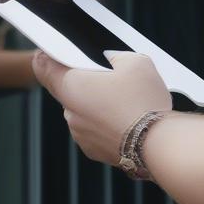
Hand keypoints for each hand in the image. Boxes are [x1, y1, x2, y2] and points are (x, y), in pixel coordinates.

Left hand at [32, 50, 171, 166]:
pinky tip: (127, 118)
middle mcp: (70, 113)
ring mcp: (80, 135)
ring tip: (124, 100)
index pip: (44, 68)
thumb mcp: (134, 61)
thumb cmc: (144, 101)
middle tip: (107, 75)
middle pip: (67, 89)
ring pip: (82, 110)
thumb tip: (110, 60)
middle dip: (83, 81)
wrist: (159, 144)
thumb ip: (114, 56)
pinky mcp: (94, 151)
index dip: (46, 57)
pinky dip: (105, 123)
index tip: (50, 52)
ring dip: (96, 103)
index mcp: (71, 87)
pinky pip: (94, 129)